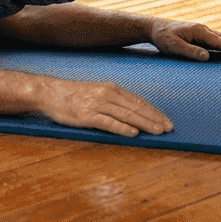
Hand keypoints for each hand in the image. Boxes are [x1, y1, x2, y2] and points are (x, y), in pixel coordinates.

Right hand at [35, 78, 172, 136]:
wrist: (50, 93)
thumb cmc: (74, 95)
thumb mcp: (97, 92)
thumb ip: (114, 101)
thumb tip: (133, 114)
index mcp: (112, 88)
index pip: (139, 101)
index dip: (154, 112)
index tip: (166, 120)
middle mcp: (107, 94)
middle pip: (136, 108)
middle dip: (155, 118)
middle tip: (169, 128)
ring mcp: (97, 105)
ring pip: (126, 115)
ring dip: (145, 123)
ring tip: (158, 131)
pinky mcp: (87, 115)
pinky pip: (108, 122)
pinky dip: (122, 127)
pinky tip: (133, 133)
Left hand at [149, 20, 220, 62]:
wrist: (155, 27)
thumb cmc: (163, 37)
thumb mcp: (173, 46)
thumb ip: (190, 51)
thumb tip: (207, 57)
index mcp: (199, 31)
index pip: (220, 42)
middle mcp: (204, 30)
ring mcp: (204, 32)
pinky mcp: (201, 36)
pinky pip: (219, 42)